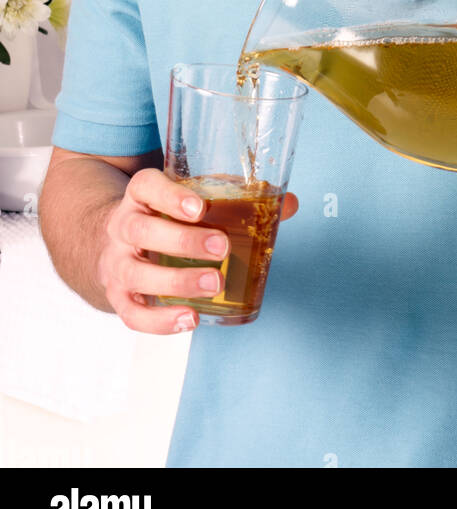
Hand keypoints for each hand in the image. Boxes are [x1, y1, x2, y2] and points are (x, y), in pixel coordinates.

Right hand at [96, 168, 297, 334]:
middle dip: (183, 241)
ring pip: (135, 273)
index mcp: (142, 195)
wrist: (116, 240)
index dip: (170, 195)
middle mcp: (123, 226)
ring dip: (176, 282)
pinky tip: (190, 320)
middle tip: (222, 247)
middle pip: (142, 230)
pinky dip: (159, 321)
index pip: (146, 186)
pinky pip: (132, 314)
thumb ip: (237, 198)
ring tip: (214, 284)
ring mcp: (116, 263)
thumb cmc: (167, 215)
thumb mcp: (192, 198)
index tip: (199, 207)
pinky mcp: (118, 296)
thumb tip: (288, 203)